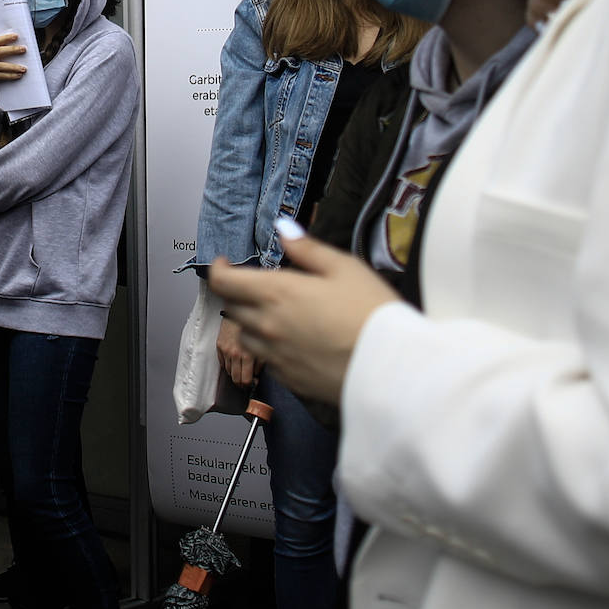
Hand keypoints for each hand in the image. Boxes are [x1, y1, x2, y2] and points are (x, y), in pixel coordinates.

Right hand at [0, 32, 27, 105]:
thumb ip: (1, 55)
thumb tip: (18, 49)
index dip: (6, 38)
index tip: (16, 36)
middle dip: (13, 49)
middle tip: (23, 49)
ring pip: (1, 65)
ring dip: (14, 66)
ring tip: (23, 68)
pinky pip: (1, 75)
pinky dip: (11, 75)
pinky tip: (18, 75)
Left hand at [207, 224, 399, 404]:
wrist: (391, 367)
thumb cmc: (371, 311)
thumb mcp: (344, 267)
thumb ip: (307, 249)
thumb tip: (283, 229)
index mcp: (275, 293)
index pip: (223, 282)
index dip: (218, 269)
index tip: (225, 263)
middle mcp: (266, 326)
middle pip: (231, 308)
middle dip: (238, 294)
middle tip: (258, 286)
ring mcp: (274, 356)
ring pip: (243, 337)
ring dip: (250, 323)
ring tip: (273, 315)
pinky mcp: (287, 379)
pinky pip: (265, 360)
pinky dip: (269, 347)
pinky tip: (293, 342)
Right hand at [216, 316, 260, 386]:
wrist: (239, 309)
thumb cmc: (254, 324)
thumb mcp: (264, 343)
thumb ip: (261, 363)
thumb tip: (257, 375)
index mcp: (247, 355)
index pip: (245, 380)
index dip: (250, 385)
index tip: (253, 383)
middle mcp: (234, 354)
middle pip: (235, 379)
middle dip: (242, 382)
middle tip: (247, 380)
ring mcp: (225, 350)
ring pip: (228, 372)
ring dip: (235, 373)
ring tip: (242, 369)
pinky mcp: (219, 345)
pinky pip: (222, 363)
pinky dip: (228, 365)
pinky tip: (235, 361)